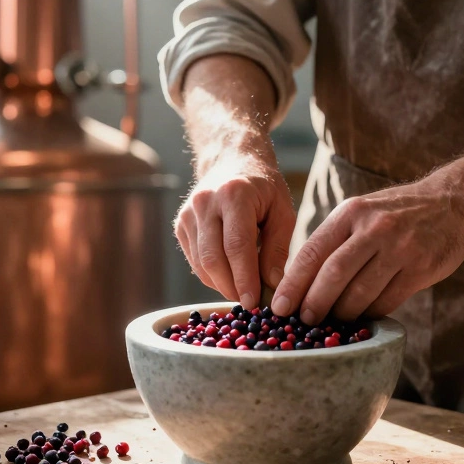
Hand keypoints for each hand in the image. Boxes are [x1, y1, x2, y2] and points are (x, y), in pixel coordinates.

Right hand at [175, 152, 296, 308]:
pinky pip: (195, 260)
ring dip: (222, 285)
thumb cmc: (264, 188)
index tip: (255, 302)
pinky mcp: (180, 224)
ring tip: (244, 292)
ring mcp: (188, 213)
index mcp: (234, 195)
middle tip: (251, 304)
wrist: (232, 160)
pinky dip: (212, 276)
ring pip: (201, 263)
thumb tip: (274, 285)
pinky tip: (230, 278)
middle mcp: (204, 202)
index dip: (245, 278)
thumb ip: (279, 247)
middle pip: (214, 258)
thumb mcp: (283, 211)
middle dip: (232, 287)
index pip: (237, 246)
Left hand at [271, 146, 463, 324]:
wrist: (451, 204)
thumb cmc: (396, 213)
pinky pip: (387, 301)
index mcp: (352, 213)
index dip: (293, 284)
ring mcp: (400, 248)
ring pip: (360, 293)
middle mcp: (375, 228)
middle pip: (334, 275)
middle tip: (305, 320)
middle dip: (314, 304)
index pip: (313, 252)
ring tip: (334, 321)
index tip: (279, 307)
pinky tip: (364, 315)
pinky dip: (371, 313)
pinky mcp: (420, 268)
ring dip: (342, 313)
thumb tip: (297, 282)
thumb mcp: (362, 212)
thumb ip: (334, 241)